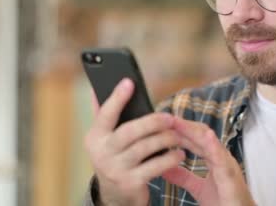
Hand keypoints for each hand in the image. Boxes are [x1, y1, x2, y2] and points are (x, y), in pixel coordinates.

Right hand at [84, 78, 185, 205]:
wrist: (114, 195)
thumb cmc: (115, 156)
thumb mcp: (105, 138)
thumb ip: (103, 114)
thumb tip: (96, 86)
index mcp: (95, 137)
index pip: (105, 114)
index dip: (117, 98)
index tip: (129, 81)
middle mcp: (102, 153)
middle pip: (130, 131)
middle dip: (152, 122)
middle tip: (170, 118)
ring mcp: (115, 169)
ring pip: (145, 148)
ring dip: (166, 139)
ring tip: (178, 135)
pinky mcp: (131, 183)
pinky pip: (155, 166)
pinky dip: (170, 158)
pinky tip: (179, 154)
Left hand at [162, 117, 255, 205]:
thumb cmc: (224, 203)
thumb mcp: (198, 188)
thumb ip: (183, 177)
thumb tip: (165, 168)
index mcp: (214, 159)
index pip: (196, 139)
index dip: (181, 130)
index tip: (164, 123)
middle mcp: (221, 157)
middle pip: (202, 135)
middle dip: (184, 126)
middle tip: (166, 118)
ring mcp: (227, 164)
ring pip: (210, 142)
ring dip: (194, 131)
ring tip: (179, 122)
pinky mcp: (231, 175)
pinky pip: (222, 158)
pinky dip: (215, 146)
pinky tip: (207, 137)